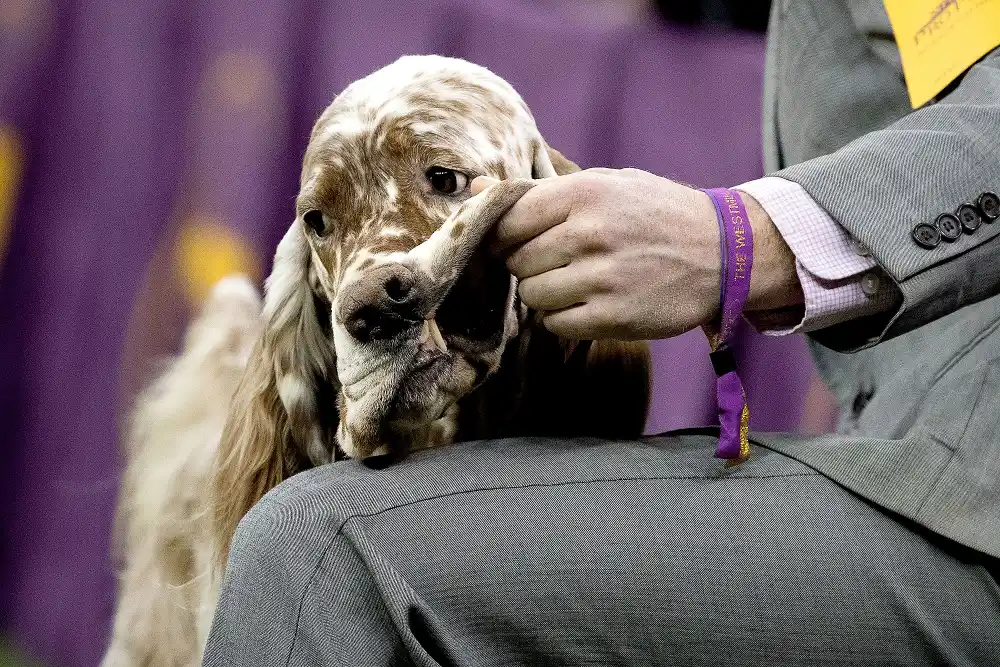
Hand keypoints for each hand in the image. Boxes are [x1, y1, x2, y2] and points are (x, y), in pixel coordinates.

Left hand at [473, 168, 801, 340]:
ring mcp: (602, 279)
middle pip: (517, 262)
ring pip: (533, 296)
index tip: (517, 242)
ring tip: (576, 282)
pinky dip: (564, 319)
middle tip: (558, 262)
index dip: (505, 236)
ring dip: (545, 294)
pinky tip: (590, 303)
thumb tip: (474, 187)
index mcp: (584, 194)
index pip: (508, 221)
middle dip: (529, 265)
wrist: (725, 252)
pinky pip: (557, 325)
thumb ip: (540, 192)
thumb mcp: (606, 185)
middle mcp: (590, 234)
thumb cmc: (656, 214)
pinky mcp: (614, 317)